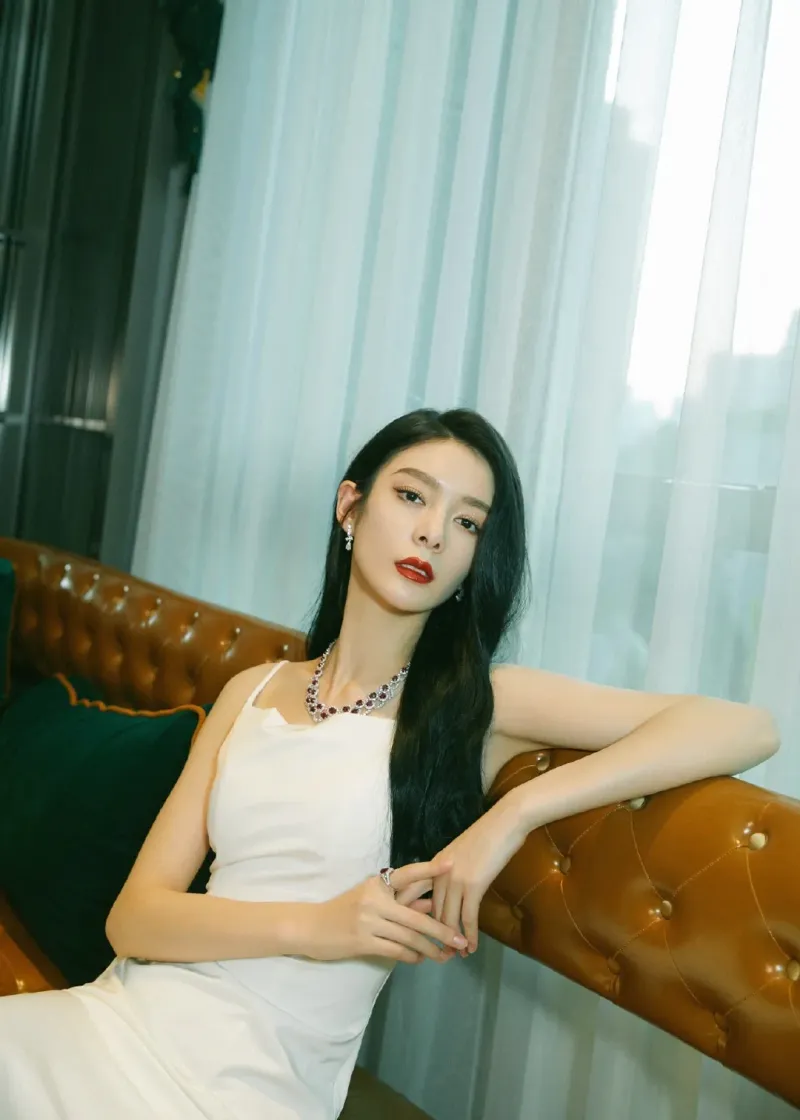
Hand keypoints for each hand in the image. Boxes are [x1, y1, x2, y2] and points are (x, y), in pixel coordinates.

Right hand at [312, 857, 468, 964]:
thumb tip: (429, 904)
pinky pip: (395, 950)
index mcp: (376, 884)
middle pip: (415, 917)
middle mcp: (374, 900)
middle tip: (460, 940)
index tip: (451, 865)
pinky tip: (420, 959)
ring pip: (408, 937)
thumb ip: (400, 901)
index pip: (407, 875)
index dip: (429, 870)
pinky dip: (411, 956)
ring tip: (445, 956)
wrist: (311, 927)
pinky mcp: (362, 942)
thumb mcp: (370, 900)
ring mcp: (368, 921)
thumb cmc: (343, 910)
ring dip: (429, 949)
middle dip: (441, 930)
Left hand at [430, 795, 526, 955]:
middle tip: (441, 952)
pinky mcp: (473, 885)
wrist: (505, 822)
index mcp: (434, 864)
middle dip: (435, 935)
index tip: (416, 935)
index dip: (415, 917)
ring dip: (452, 940)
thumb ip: (452, 870)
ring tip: (457, 956)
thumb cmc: (487, 834)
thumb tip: (451, 889)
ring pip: (448, 918)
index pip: (416, 895)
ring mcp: (454, 879)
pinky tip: (472, 947)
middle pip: (432, 912)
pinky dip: (469, 936)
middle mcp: (438, 873)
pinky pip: (468, 917)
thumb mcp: (461, 853)